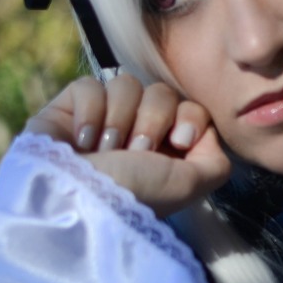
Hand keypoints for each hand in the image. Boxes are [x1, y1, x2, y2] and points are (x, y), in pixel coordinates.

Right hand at [26, 74, 230, 216]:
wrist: (74, 198)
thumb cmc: (133, 195)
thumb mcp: (189, 185)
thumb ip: (214, 162)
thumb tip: (207, 137)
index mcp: (167, 152)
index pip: (191, 107)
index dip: (189, 117)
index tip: (179, 140)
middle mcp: (136, 133)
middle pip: (161, 92)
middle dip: (152, 121)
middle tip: (136, 151)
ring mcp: (102, 119)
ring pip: (126, 84)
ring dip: (120, 119)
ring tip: (106, 151)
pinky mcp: (68, 110)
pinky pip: (88, 86)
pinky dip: (89, 112)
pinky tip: (82, 141)